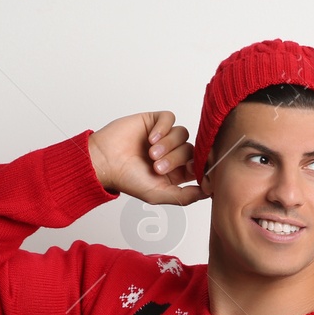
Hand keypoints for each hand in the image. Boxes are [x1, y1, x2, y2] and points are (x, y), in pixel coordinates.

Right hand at [87, 111, 205, 207]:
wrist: (104, 161)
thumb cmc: (127, 180)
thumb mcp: (158, 194)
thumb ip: (185, 196)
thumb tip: (209, 193)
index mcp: (177, 172)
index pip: (200, 165)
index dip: (199, 166)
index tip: (191, 170)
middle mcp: (172, 153)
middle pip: (191, 149)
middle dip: (176, 158)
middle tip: (156, 166)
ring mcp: (164, 136)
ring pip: (183, 133)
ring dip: (168, 144)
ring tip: (150, 153)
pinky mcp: (154, 121)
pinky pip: (170, 118)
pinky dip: (163, 128)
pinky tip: (150, 138)